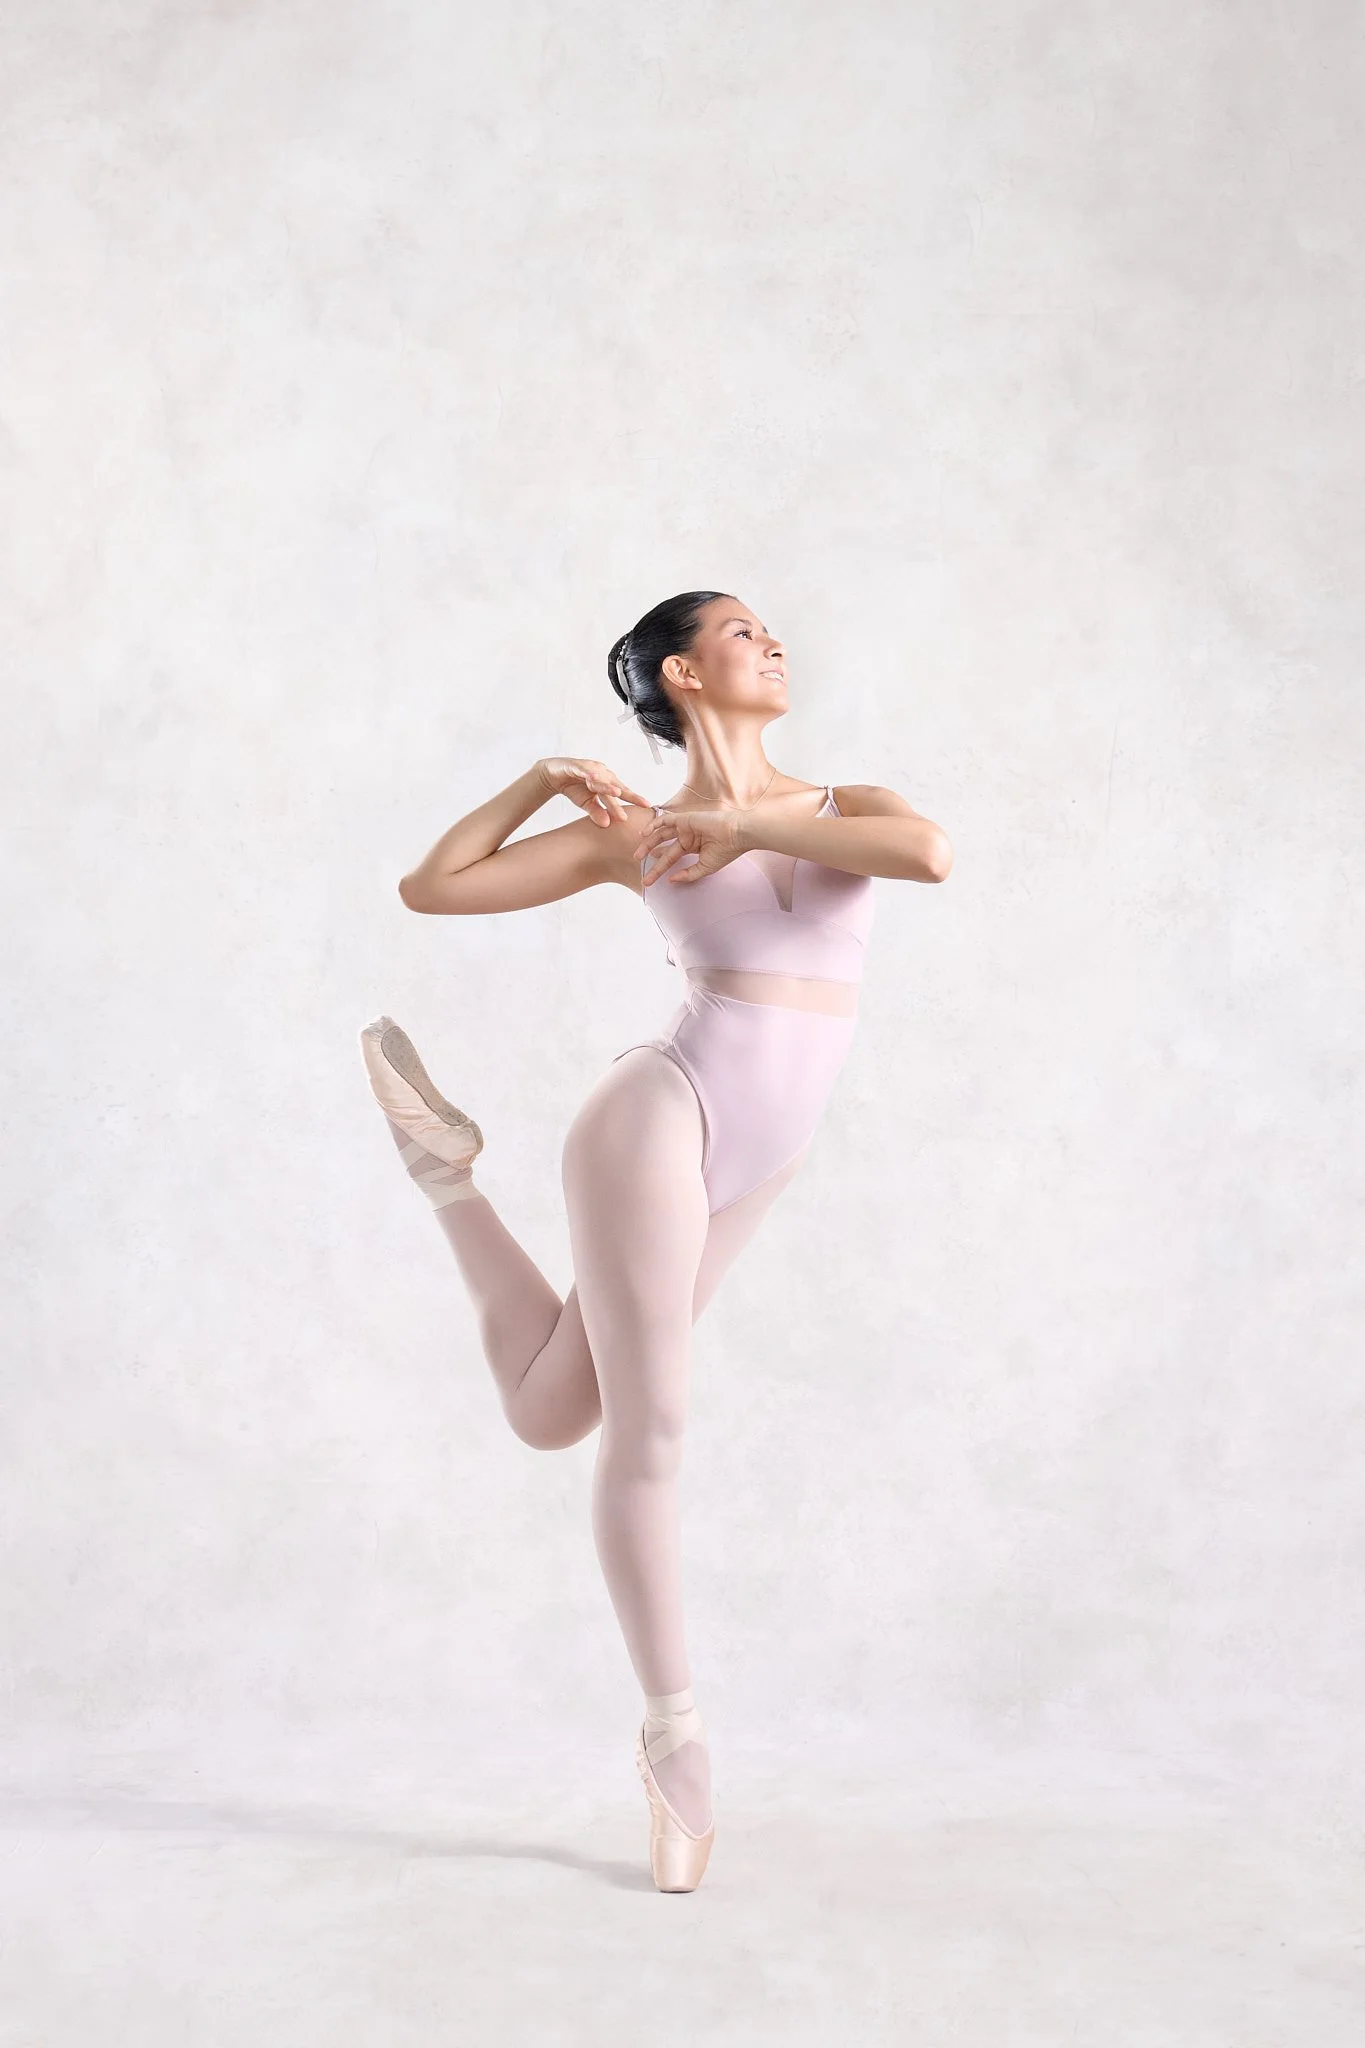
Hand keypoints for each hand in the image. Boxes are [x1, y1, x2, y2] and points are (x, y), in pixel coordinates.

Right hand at [537, 756, 653, 826]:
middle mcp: (603, 774)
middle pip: (617, 786)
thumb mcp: (587, 803)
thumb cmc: (574, 787)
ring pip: (602, 779)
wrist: (554, 775)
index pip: (624, 793)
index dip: (635, 799)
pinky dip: (589, 774)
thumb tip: (607, 825)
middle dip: (629, 795)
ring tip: (617, 793)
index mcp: (608, 783)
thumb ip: (597, 812)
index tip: (648, 807)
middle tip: (642, 804)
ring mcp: (591, 768)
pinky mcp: (577, 766)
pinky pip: (584, 771)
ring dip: (608, 785)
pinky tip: (593, 778)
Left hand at [631, 802, 746, 885]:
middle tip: (637, 863)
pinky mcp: (685, 818)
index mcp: (694, 848)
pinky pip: (665, 820)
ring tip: (637, 854)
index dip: (660, 868)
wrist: (737, 834)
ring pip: (662, 834)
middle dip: (650, 855)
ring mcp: (686, 827)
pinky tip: (643, 834)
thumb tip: (671, 880)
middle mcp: (688, 837)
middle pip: (664, 847)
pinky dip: (653, 825)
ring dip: (648, 843)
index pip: (672, 858)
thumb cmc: (726, 851)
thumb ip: (688, 875)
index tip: (649, 879)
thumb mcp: (705, 868)